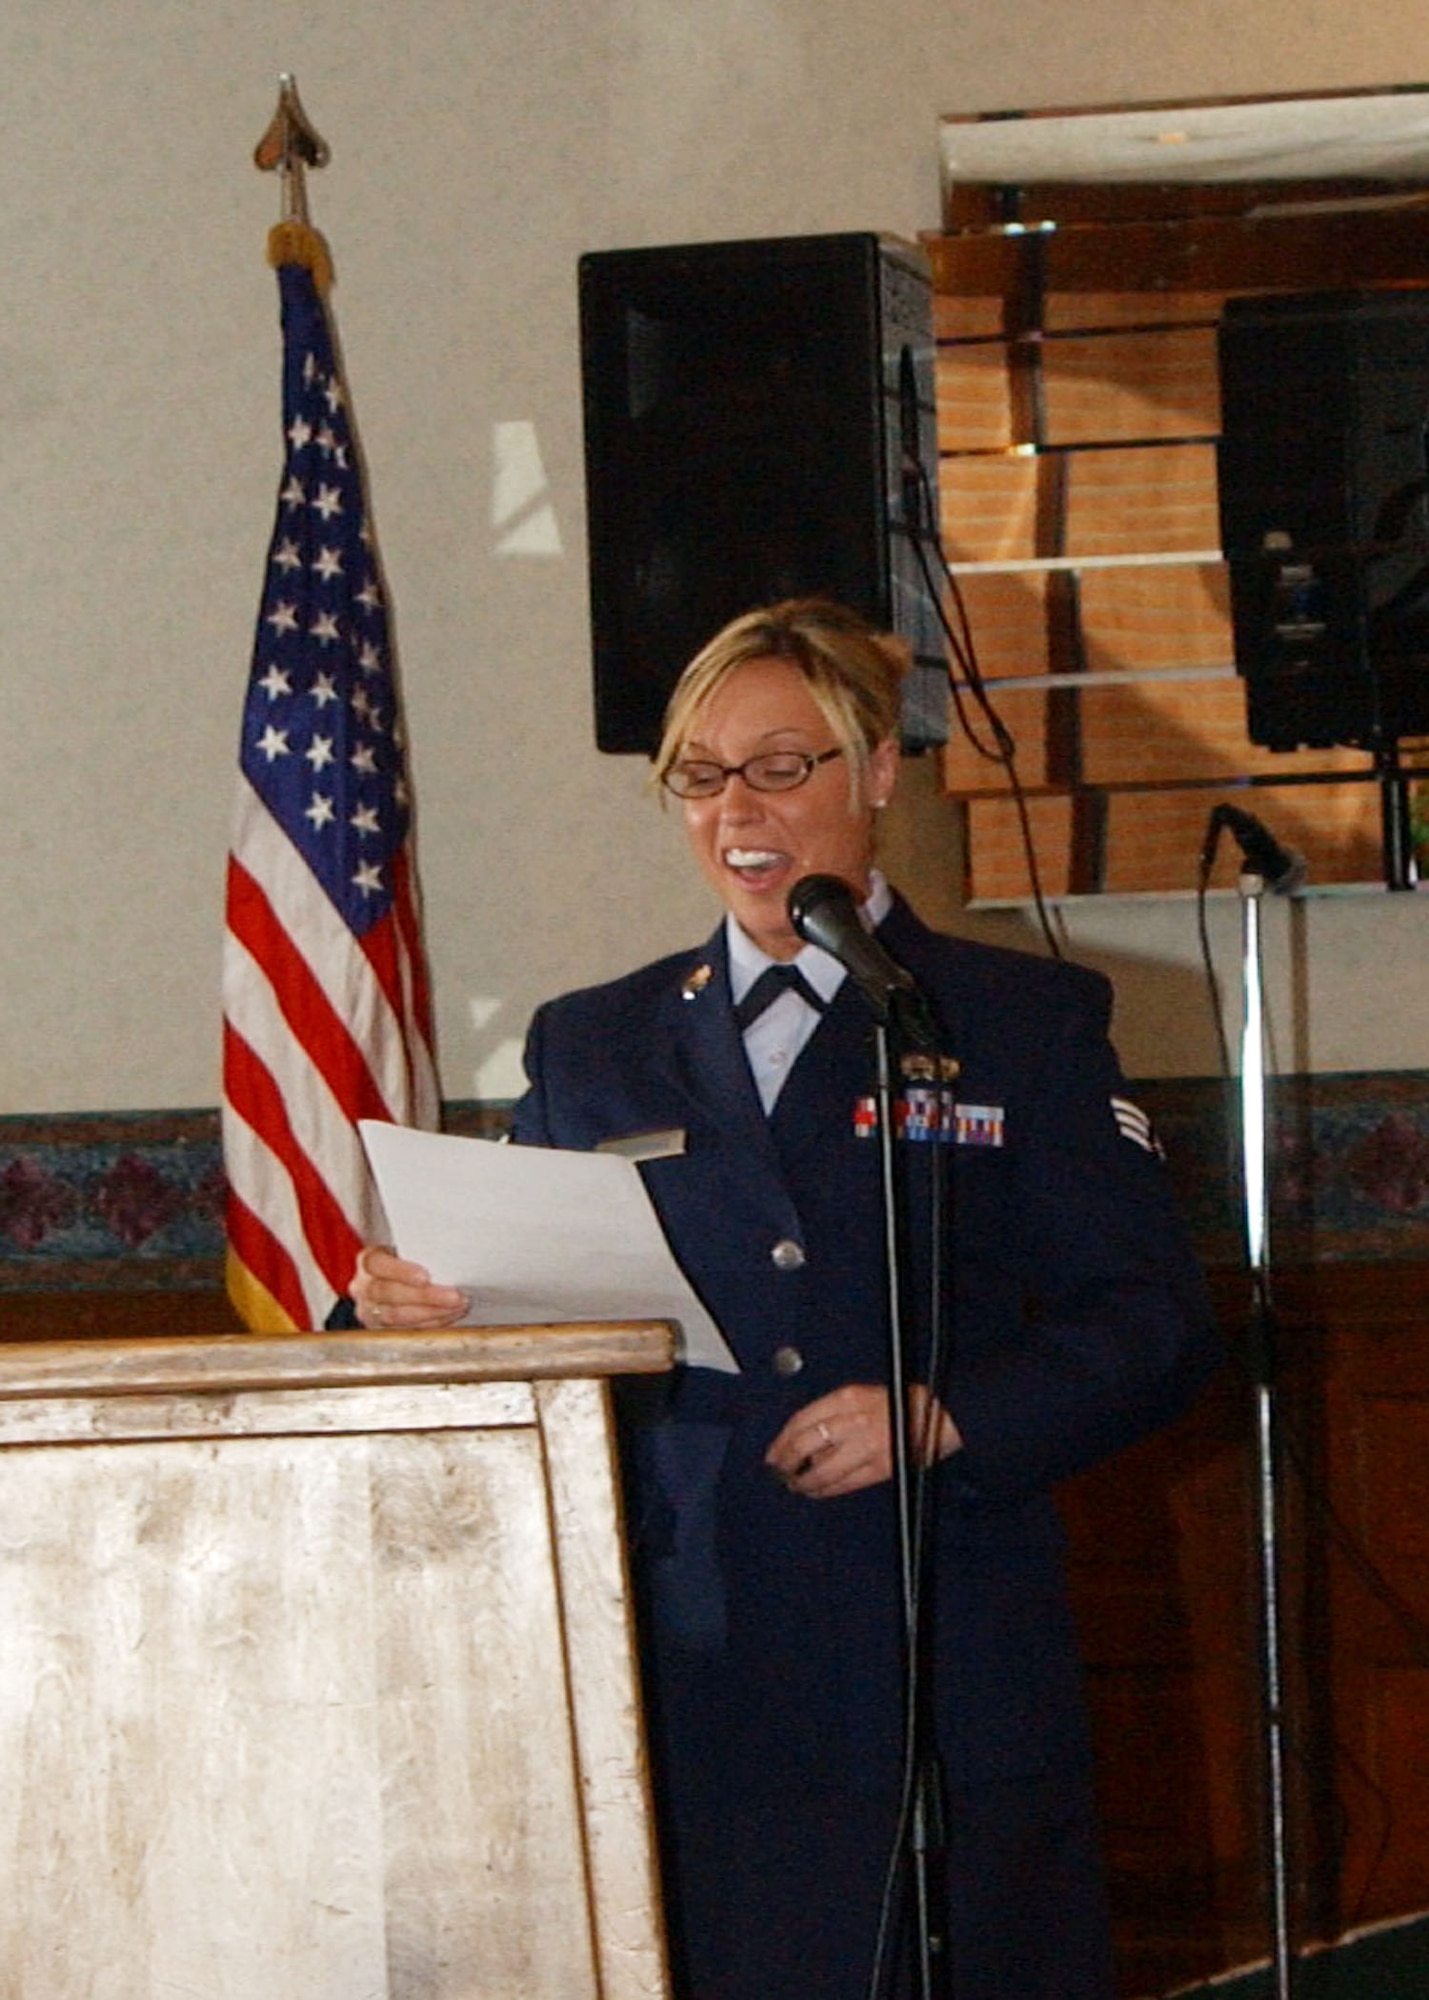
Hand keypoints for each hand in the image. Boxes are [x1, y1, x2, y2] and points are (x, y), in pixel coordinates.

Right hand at [349, 1244, 469, 1329]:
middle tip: (455, 1296)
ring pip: (396, 1316)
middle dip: (425, 1297)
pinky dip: (432, 1323)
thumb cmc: (407, 1258)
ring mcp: (369, 1310)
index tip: (426, 1277)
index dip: (400, 1272)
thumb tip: (453, 1251)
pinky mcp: (381, 1328)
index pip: (377, 1264)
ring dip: (432, 1313)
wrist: (394, 1278)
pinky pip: (406, 1329)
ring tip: (458, 1306)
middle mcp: (363, 1287)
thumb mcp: (408, 1246)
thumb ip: (422, 1248)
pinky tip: (450, 1315)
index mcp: (368, 1261)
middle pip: (388, 1293)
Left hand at [764, 1383, 960, 1499]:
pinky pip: (843, 1483)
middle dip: (785, 1462)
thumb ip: (835, 1414)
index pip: (801, 1420)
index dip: (781, 1441)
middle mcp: (853, 1419)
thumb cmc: (901, 1403)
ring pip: (821, 1469)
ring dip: (804, 1482)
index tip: (773, 1453)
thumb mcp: (863, 1396)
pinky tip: (817, 1492)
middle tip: (778, 1472)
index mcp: (848, 1397)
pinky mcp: (879, 1467)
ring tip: (796, 1486)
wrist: (941, 1414)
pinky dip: (826, 1490)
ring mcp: (866, 1445)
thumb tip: (805, 1441)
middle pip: (804, 1444)